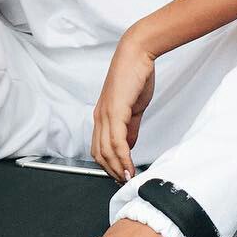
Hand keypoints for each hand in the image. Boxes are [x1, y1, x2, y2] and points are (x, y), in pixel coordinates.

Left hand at [91, 34, 156, 181]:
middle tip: (124, 182)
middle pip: (99, 153)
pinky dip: (123, 157)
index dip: (108, 165)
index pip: (99, 148)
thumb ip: (130, 128)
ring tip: (128, 179)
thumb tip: (129, 145)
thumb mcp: (133, 107)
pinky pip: (116, 140)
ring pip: (106, 150)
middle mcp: (100, 116)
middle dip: (112, 172)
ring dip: (117, 168)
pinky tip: (129, 166)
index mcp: (102, 116)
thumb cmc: (135, 76)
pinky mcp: (115, 110)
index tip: (120, 176)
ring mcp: (105, 114)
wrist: (137, 53)